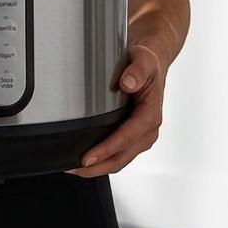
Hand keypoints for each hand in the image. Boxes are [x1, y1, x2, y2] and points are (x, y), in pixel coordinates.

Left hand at [67, 40, 165, 178]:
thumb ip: (137, 71)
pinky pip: (118, 154)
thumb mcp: (143, 60)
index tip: (88, 157)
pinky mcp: (133, 136)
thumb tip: (127, 83)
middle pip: (122, 157)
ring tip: (75, 168)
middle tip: (74, 168)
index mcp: (150, 115)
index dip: (107, 149)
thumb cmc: (148, 63)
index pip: (127, 138)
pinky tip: (86, 159)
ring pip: (120, 160)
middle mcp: (147, 130)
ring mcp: (140, 136)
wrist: (152, 64)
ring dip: (99, 167)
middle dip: (98, 166)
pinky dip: (103, 160)